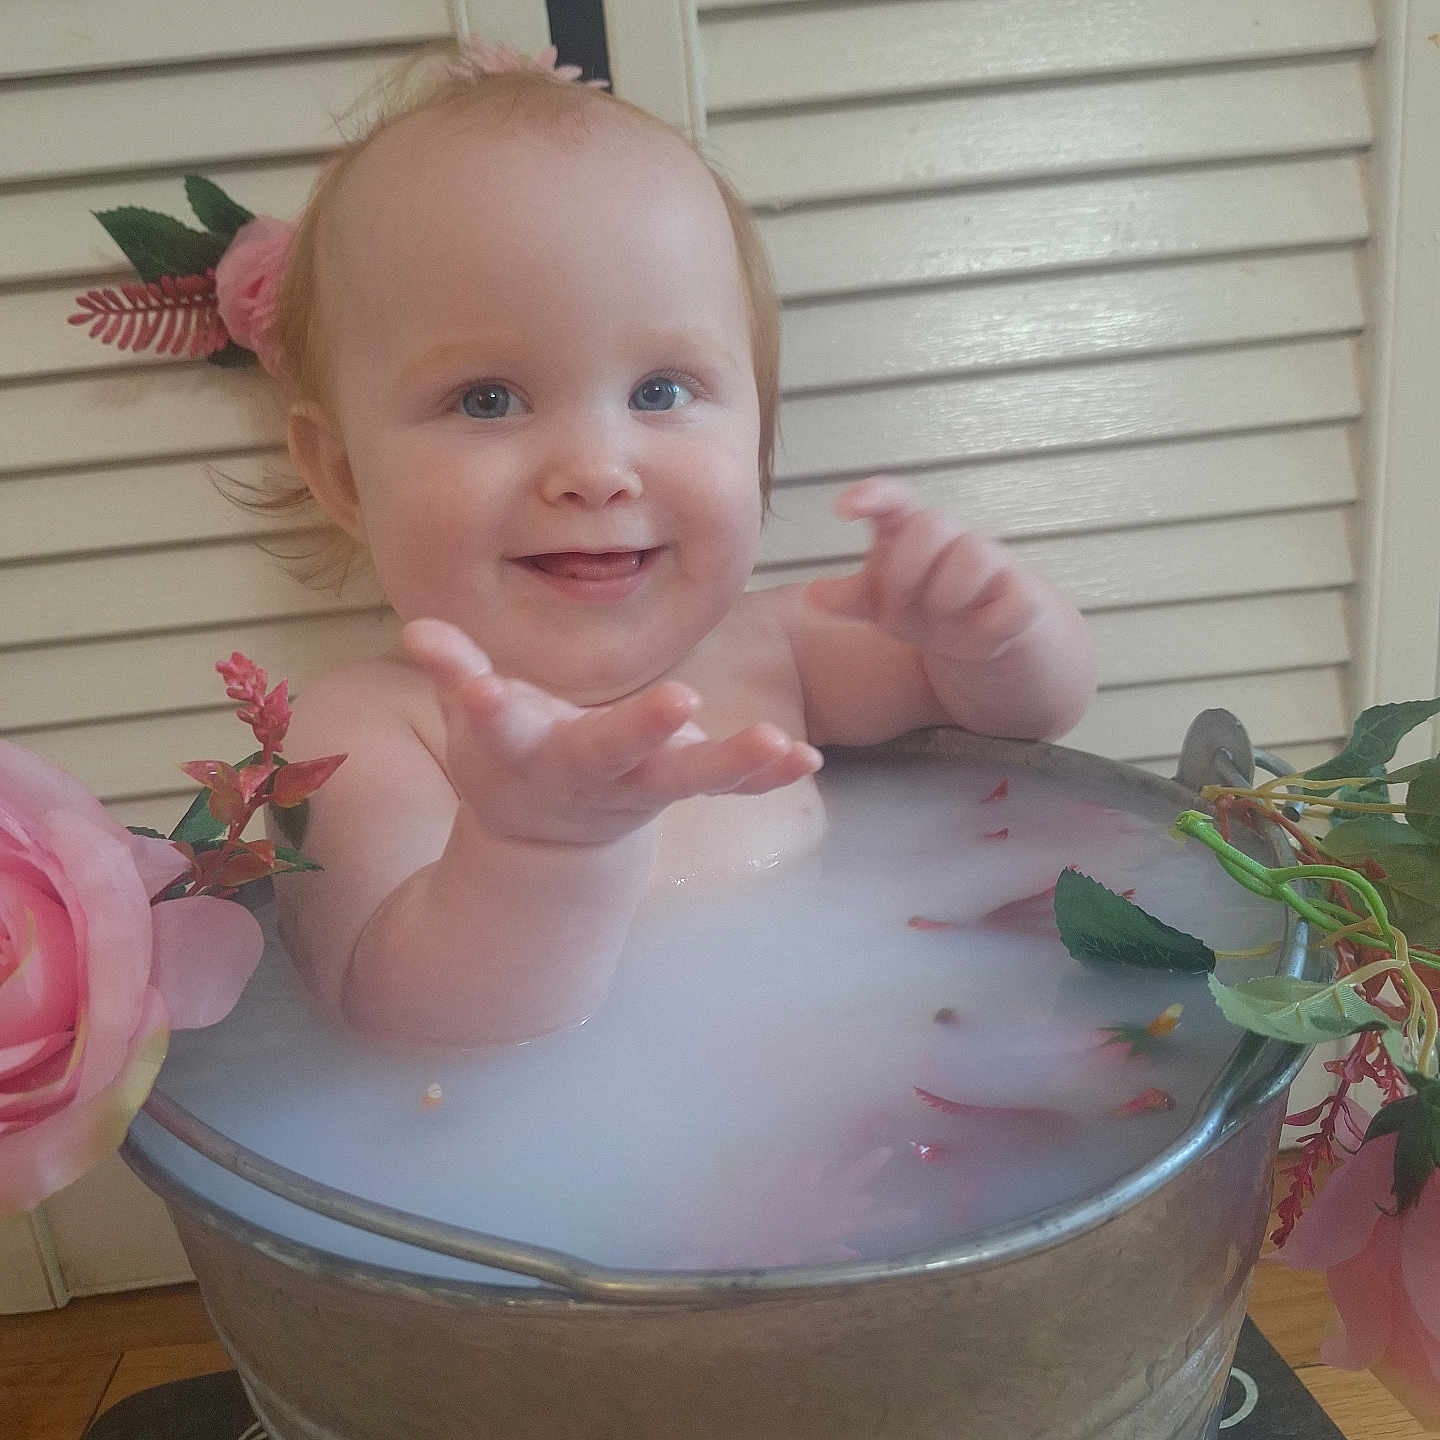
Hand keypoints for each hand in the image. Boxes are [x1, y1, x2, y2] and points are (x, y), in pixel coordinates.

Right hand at [402, 619, 821, 844]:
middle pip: (612, 754)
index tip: (481, 690)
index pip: (502, 727)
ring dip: (732, 762)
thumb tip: (418, 631)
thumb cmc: (511, 757)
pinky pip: (727, 787)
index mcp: (526, 752)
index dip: (488, 707)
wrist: (549, 835)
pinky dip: (765, 777)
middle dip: (643, 729)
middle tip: (682, 701)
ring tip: (779, 743)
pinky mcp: (677, 788)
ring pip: (686, 779)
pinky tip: (806, 759)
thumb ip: (454, 673)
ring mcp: (638, 788)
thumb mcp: (472, 722)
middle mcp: (586, 774)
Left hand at [804, 477, 1046, 662]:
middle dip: (906, 571)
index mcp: (911, 534)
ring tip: (942, 628)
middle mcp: (953, 539)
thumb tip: (814, 595)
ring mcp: (993, 562)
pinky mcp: (1025, 595)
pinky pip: (1007, 605)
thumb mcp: (884, 608)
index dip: (872, 495)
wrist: (990, 647)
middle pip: (932, 524)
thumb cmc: (929, 612)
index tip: (843, 509)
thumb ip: (852, 598)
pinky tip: (978, 642)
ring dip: (947, 600)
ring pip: (974, 556)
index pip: (896, 498)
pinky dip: (985, 633)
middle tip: (896, 611)